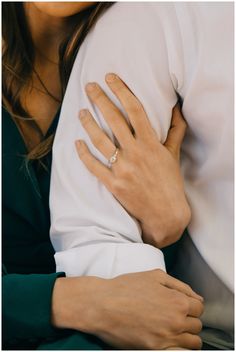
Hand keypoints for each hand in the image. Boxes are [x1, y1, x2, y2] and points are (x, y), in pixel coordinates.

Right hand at [52, 269, 202, 349]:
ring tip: (172, 328)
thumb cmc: (126, 288)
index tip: (181, 305)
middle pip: (197, 326)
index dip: (191, 305)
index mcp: (177, 301)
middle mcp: (176, 322)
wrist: (102, 304)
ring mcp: (166, 338)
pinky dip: (177, 346)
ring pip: (192, 343)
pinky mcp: (155, 350)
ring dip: (186, 335)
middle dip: (188, 319)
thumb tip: (197, 297)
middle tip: (173, 315)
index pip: (200, 308)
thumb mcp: (155, 276)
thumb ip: (180, 286)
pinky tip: (166, 337)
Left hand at [76, 73, 190, 247]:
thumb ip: (174, 130)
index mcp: (150, 143)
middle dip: (99, 99)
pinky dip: (83, 154)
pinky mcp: (113, 184)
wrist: (166, 213)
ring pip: (99, 140)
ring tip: (80, 111)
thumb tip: (176, 109)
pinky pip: (94, 166)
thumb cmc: (170, 183)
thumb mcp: (173, 154)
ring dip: (88, 123)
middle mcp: (135, 152)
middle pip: (113, 119)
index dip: (121, 90)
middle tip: (89, 86)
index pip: (134, 109)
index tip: (111, 77)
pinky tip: (77, 142)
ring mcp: (122, 169)